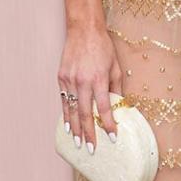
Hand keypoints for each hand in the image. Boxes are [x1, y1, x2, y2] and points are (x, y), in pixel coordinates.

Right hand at [58, 24, 122, 150]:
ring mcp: (69, 80)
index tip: (112, 138)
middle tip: (91, 150)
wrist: (84, 30)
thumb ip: (116, 89)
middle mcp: (82, 81)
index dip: (108, 124)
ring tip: (77, 143)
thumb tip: (119, 107)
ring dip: (75, 129)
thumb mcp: (116, 68)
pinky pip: (64, 101)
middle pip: (86, 114)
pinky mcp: (61, 78)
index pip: (104, 108)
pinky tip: (68, 126)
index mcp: (99, 79)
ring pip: (72, 110)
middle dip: (88, 133)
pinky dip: (66, 115)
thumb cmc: (103, 48)